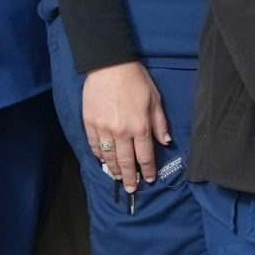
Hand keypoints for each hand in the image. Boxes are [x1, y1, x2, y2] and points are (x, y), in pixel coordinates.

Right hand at [81, 62, 171, 191]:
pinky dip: (99, 155)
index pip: (145, 156)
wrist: (109, 65)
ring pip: (109, 156)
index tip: (148, 180)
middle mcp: (122, 132)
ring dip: (113, 170)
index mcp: (140, 127)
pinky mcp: (89, 123)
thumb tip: (165, 142)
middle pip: (126, 161)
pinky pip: (94, 145)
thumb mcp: (155, 100)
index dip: (147, 170)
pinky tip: (103, 161)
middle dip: (130, 177)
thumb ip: (159, 123)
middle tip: (132, 189)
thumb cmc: (136, 80)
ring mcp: (103, 129)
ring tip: (117, 178)